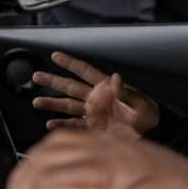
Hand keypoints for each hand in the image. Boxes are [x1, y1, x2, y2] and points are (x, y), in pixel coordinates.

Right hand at [32, 52, 159, 138]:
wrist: (151, 132)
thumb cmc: (148, 114)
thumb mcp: (139, 102)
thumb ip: (125, 92)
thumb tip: (116, 77)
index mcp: (106, 88)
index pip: (85, 71)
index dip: (70, 63)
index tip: (55, 55)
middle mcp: (96, 98)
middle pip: (70, 87)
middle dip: (53, 81)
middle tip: (36, 76)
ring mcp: (93, 112)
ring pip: (68, 105)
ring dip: (53, 104)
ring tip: (36, 102)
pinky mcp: (93, 127)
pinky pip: (74, 124)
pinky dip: (62, 125)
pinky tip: (50, 124)